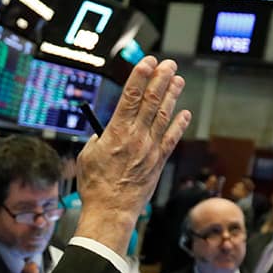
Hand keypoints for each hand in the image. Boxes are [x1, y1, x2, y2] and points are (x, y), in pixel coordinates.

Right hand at [76, 56, 191, 255]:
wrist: (111, 211)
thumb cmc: (95, 186)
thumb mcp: (87, 156)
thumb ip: (97, 139)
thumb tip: (105, 132)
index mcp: (115, 133)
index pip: (131, 97)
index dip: (140, 76)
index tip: (147, 61)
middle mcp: (136, 137)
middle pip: (151, 101)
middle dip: (161, 79)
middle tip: (168, 64)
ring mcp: (150, 149)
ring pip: (164, 115)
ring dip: (172, 96)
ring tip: (178, 80)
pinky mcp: (158, 162)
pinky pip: (172, 139)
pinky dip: (179, 124)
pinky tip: (184, 113)